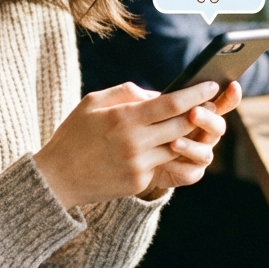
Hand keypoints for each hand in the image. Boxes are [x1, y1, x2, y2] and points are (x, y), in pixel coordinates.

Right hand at [34, 80, 241, 208]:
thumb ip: (126, 92)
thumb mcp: (92, 102)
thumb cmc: (74, 134)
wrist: (57, 178)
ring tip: (190, 122)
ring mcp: (139, 165)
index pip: (172, 103)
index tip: (211, 85)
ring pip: (178, 146)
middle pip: (183, 125)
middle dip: (200, 112)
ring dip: (187, 134)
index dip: (196, 93)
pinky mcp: (139, 182)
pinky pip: (162, 163)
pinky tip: (162, 144)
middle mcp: (135, 142)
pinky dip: (165, 151)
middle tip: (210, 102)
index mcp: (123, 118)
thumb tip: (157, 94)